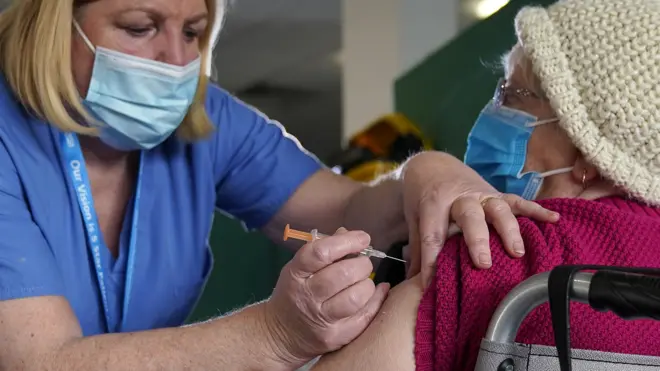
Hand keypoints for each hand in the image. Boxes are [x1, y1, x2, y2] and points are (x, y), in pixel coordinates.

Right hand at [264, 228, 389, 366]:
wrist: (280, 334)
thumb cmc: (295, 293)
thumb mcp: (299, 268)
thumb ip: (323, 250)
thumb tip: (349, 234)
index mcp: (296, 273)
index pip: (321, 252)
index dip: (346, 242)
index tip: (363, 238)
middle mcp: (306, 296)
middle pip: (342, 274)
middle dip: (362, 264)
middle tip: (363, 263)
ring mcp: (321, 319)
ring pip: (356, 297)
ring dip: (368, 284)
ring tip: (364, 281)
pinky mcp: (335, 336)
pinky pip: (364, 317)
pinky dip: (377, 301)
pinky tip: (378, 292)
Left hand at [402, 152, 559, 286]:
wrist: (433, 166)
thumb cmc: (424, 198)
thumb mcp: (414, 219)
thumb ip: (418, 249)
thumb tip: (412, 284)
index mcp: (433, 203)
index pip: (432, 234)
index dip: (432, 259)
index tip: (432, 283)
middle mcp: (459, 197)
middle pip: (469, 217)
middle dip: (477, 240)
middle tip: (483, 263)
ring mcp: (481, 195)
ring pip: (497, 208)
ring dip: (508, 229)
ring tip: (518, 252)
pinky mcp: (496, 193)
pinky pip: (518, 200)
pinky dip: (536, 209)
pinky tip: (554, 219)